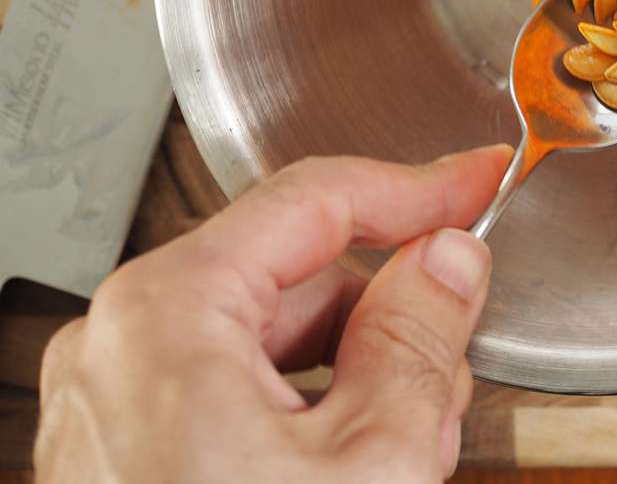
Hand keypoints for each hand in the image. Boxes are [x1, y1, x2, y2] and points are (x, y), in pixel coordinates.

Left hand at [36, 147, 508, 483]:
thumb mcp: (374, 461)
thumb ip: (421, 335)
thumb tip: (449, 260)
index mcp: (170, 314)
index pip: (318, 201)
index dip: (420, 187)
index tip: (482, 180)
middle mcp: (124, 343)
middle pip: (299, 277)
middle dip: (389, 319)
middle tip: (448, 379)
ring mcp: (116, 400)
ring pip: (275, 338)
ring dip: (360, 377)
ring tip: (402, 451)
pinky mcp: (125, 449)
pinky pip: (237, 389)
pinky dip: (310, 415)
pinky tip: (355, 470)